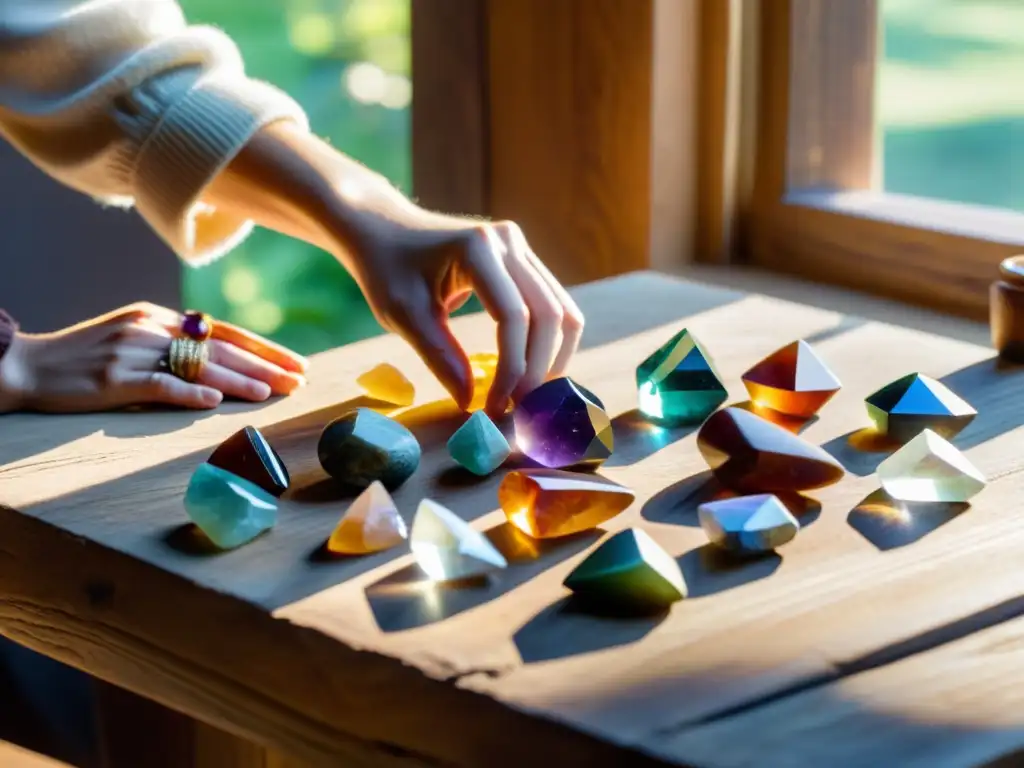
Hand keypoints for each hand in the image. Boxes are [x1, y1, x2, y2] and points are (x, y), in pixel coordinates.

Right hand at [0, 303, 306, 413]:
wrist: (27, 365)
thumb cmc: (86, 357)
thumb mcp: (133, 338)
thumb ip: (174, 344)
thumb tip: (224, 362)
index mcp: (159, 317)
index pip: (225, 331)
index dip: (264, 348)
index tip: (296, 363)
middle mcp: (151, 328)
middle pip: (220, 347)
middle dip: (264, 365)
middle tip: (299, 380)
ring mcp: (132, 352)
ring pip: (197, 366)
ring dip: (238, 380)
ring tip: (271, 392)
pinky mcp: (114, 379)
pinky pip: (159, 386)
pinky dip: (188, 394)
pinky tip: (215, 402)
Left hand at [344, 211, 584, 415]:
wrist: (384, 229)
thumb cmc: (386, 269)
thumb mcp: (403, 315)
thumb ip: (439, 356)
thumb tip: (471, 403)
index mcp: (478, 248)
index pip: (513, 317)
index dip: (512, 368)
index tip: (496, 407)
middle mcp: (509, 242)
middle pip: (549, 314)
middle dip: (538, 368)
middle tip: (520, 412)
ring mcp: (521, 248)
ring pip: (561, 311)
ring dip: (553, 358)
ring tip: (531, 397)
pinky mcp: (523, 259)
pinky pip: (552, 305)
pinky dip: (549, 342)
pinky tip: (532, 372)